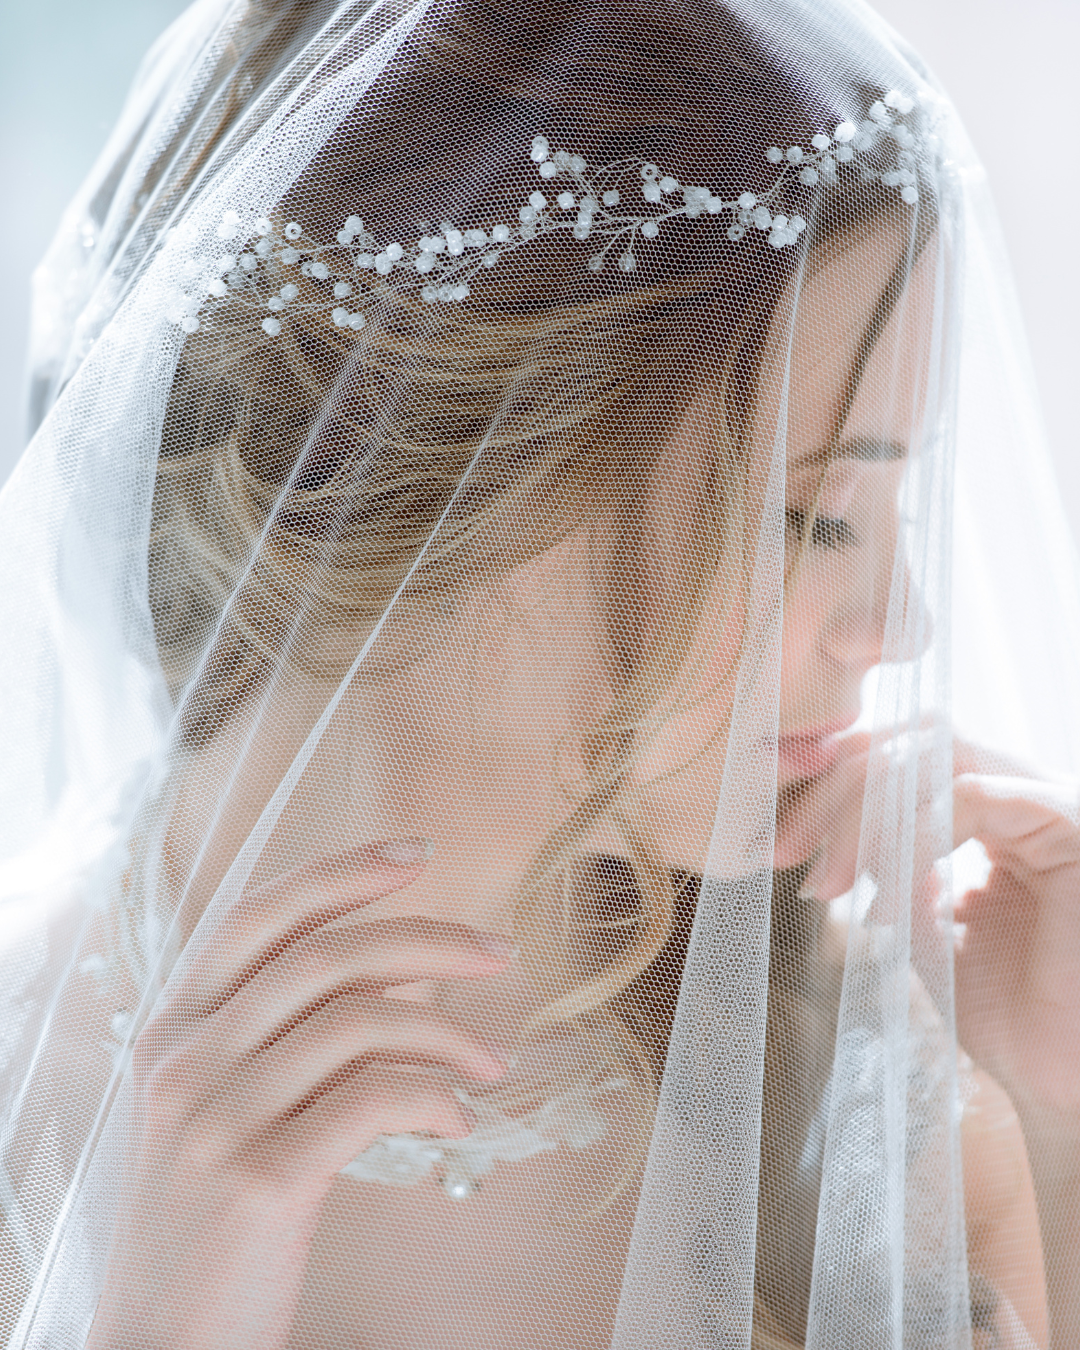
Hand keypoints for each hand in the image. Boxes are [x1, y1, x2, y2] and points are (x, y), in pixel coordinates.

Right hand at [88, 839, 510, 1349]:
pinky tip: (459, 1122)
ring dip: (449, 1031)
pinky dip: (435, 1096)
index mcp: (173, 1030)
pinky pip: (374, 1100)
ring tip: (494, 1063)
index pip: (260, 915)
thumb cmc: (213, 1224)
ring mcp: (217, 1119)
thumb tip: (404, 976)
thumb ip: (295, 1037)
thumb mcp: (230, 1110)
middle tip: (501, 950)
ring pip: (360, 1019)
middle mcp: (185, 1060)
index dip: (342, 870)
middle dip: (428, 938)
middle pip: (326, 956)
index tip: (417, 851)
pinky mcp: (262, 1180)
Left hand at [776, 733, 1079, 1121]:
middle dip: (833, 787)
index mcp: (992, 806)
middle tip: (784, 848)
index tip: (780, 840)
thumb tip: (826, 821)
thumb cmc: (1002, 1011)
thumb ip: (881, 860)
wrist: (1058, 1077)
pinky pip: (972, 797)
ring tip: (827, 882)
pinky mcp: (1070, 821)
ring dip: (861, 814)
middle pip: (911, 738)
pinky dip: (911, 841)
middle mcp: (1023, 790)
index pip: (903, 749)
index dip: (832, 782)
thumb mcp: (918, 919)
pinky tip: (884, 907)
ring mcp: (1050, 800)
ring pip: (934, 754)